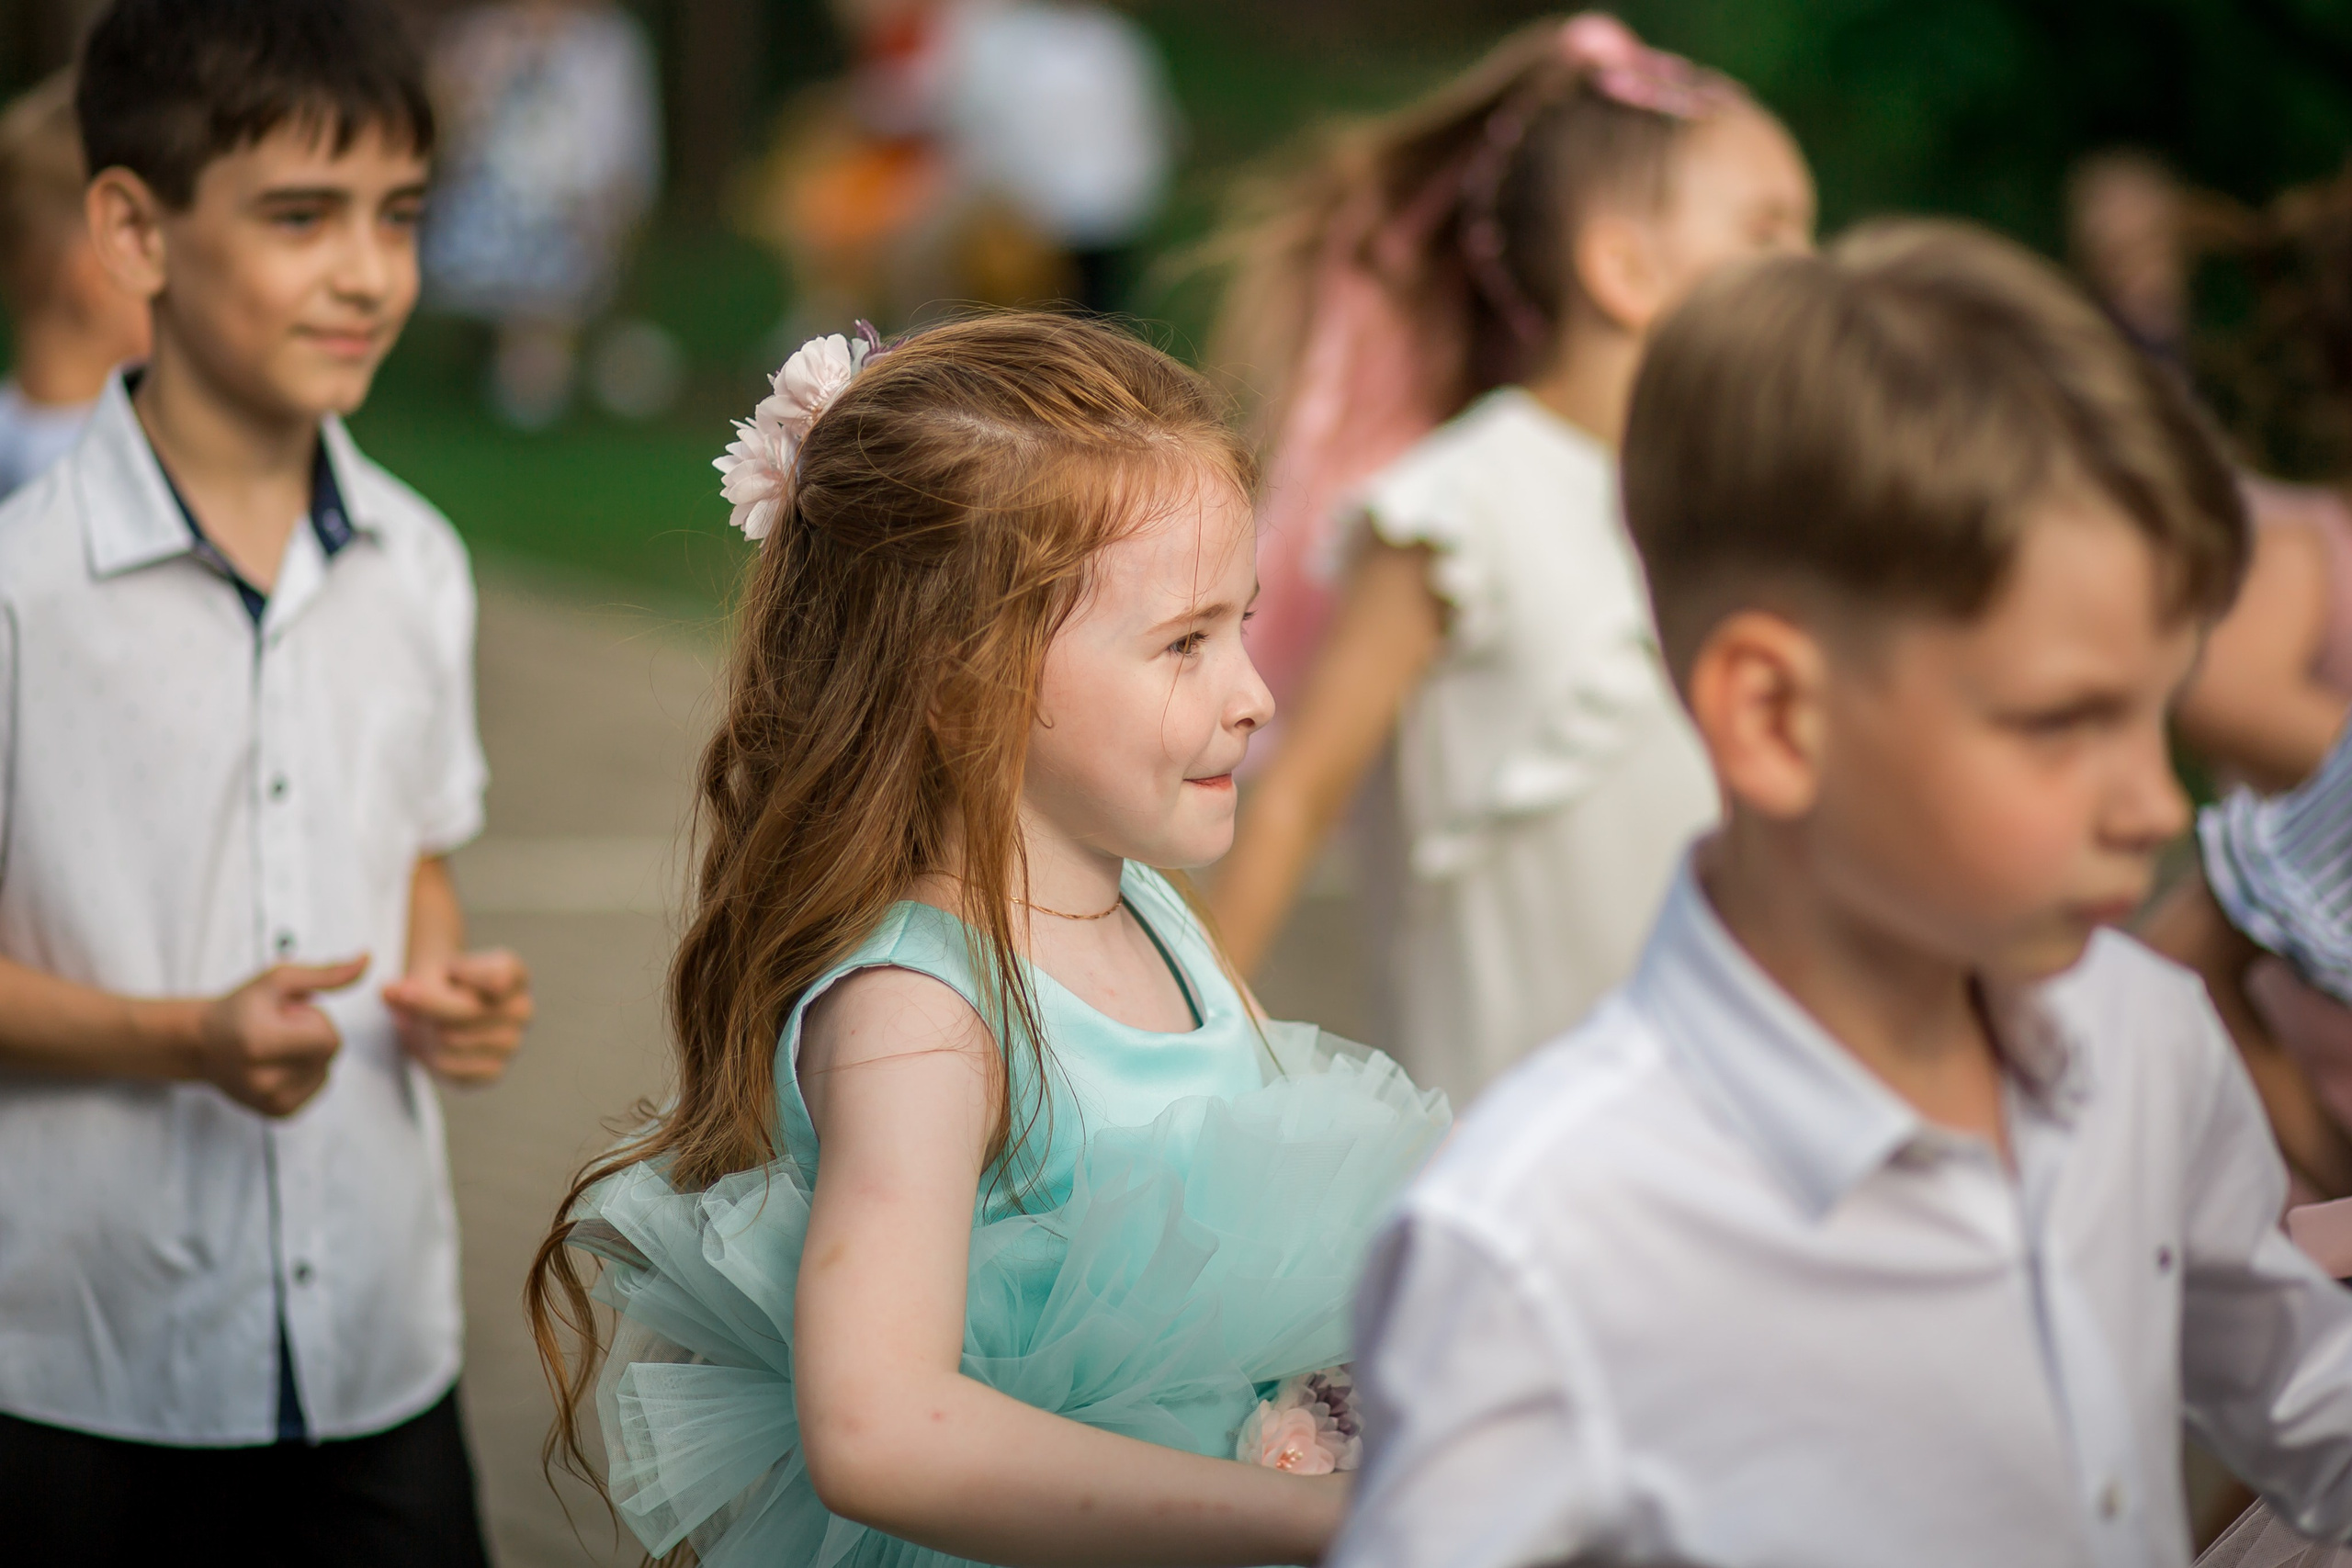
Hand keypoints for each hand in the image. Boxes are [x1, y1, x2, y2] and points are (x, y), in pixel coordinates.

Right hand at [197, 957, 367, 1116]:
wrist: (203, 1044)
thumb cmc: (239, 1008)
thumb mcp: (279, 980)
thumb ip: (328, 973)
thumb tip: (367, 959)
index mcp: (261, 1044)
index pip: (330, 1040)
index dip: (314, 1021)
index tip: (285, 1016)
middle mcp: (264, 1080)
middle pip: (329, 1055)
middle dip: (313, 1036)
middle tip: (278, 1029)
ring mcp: (271, 1101)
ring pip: (326, 1071)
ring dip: (309, 1055)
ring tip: (276, 1047)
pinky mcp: (278, 1113)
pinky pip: (317, 1086)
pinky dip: (306, 1072)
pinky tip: (277, 1064)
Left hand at [384, 949, 532, 1084]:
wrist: (446, 1003)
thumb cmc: (442, 982)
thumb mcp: (433, 968)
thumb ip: (415, 982)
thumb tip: (390, 993)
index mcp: (515, 975)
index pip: (497, 980)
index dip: (462, 974)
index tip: (445, 971)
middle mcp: (522, 1010)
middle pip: (465, 1013)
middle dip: (427, 1008)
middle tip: (406, 1000)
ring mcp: (512, 1044)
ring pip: (451, 1041)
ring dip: (422, 1033)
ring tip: (415, 1022)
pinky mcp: (493, 1071)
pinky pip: (452, 1069)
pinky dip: (428, 1057)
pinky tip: (425, 1043)